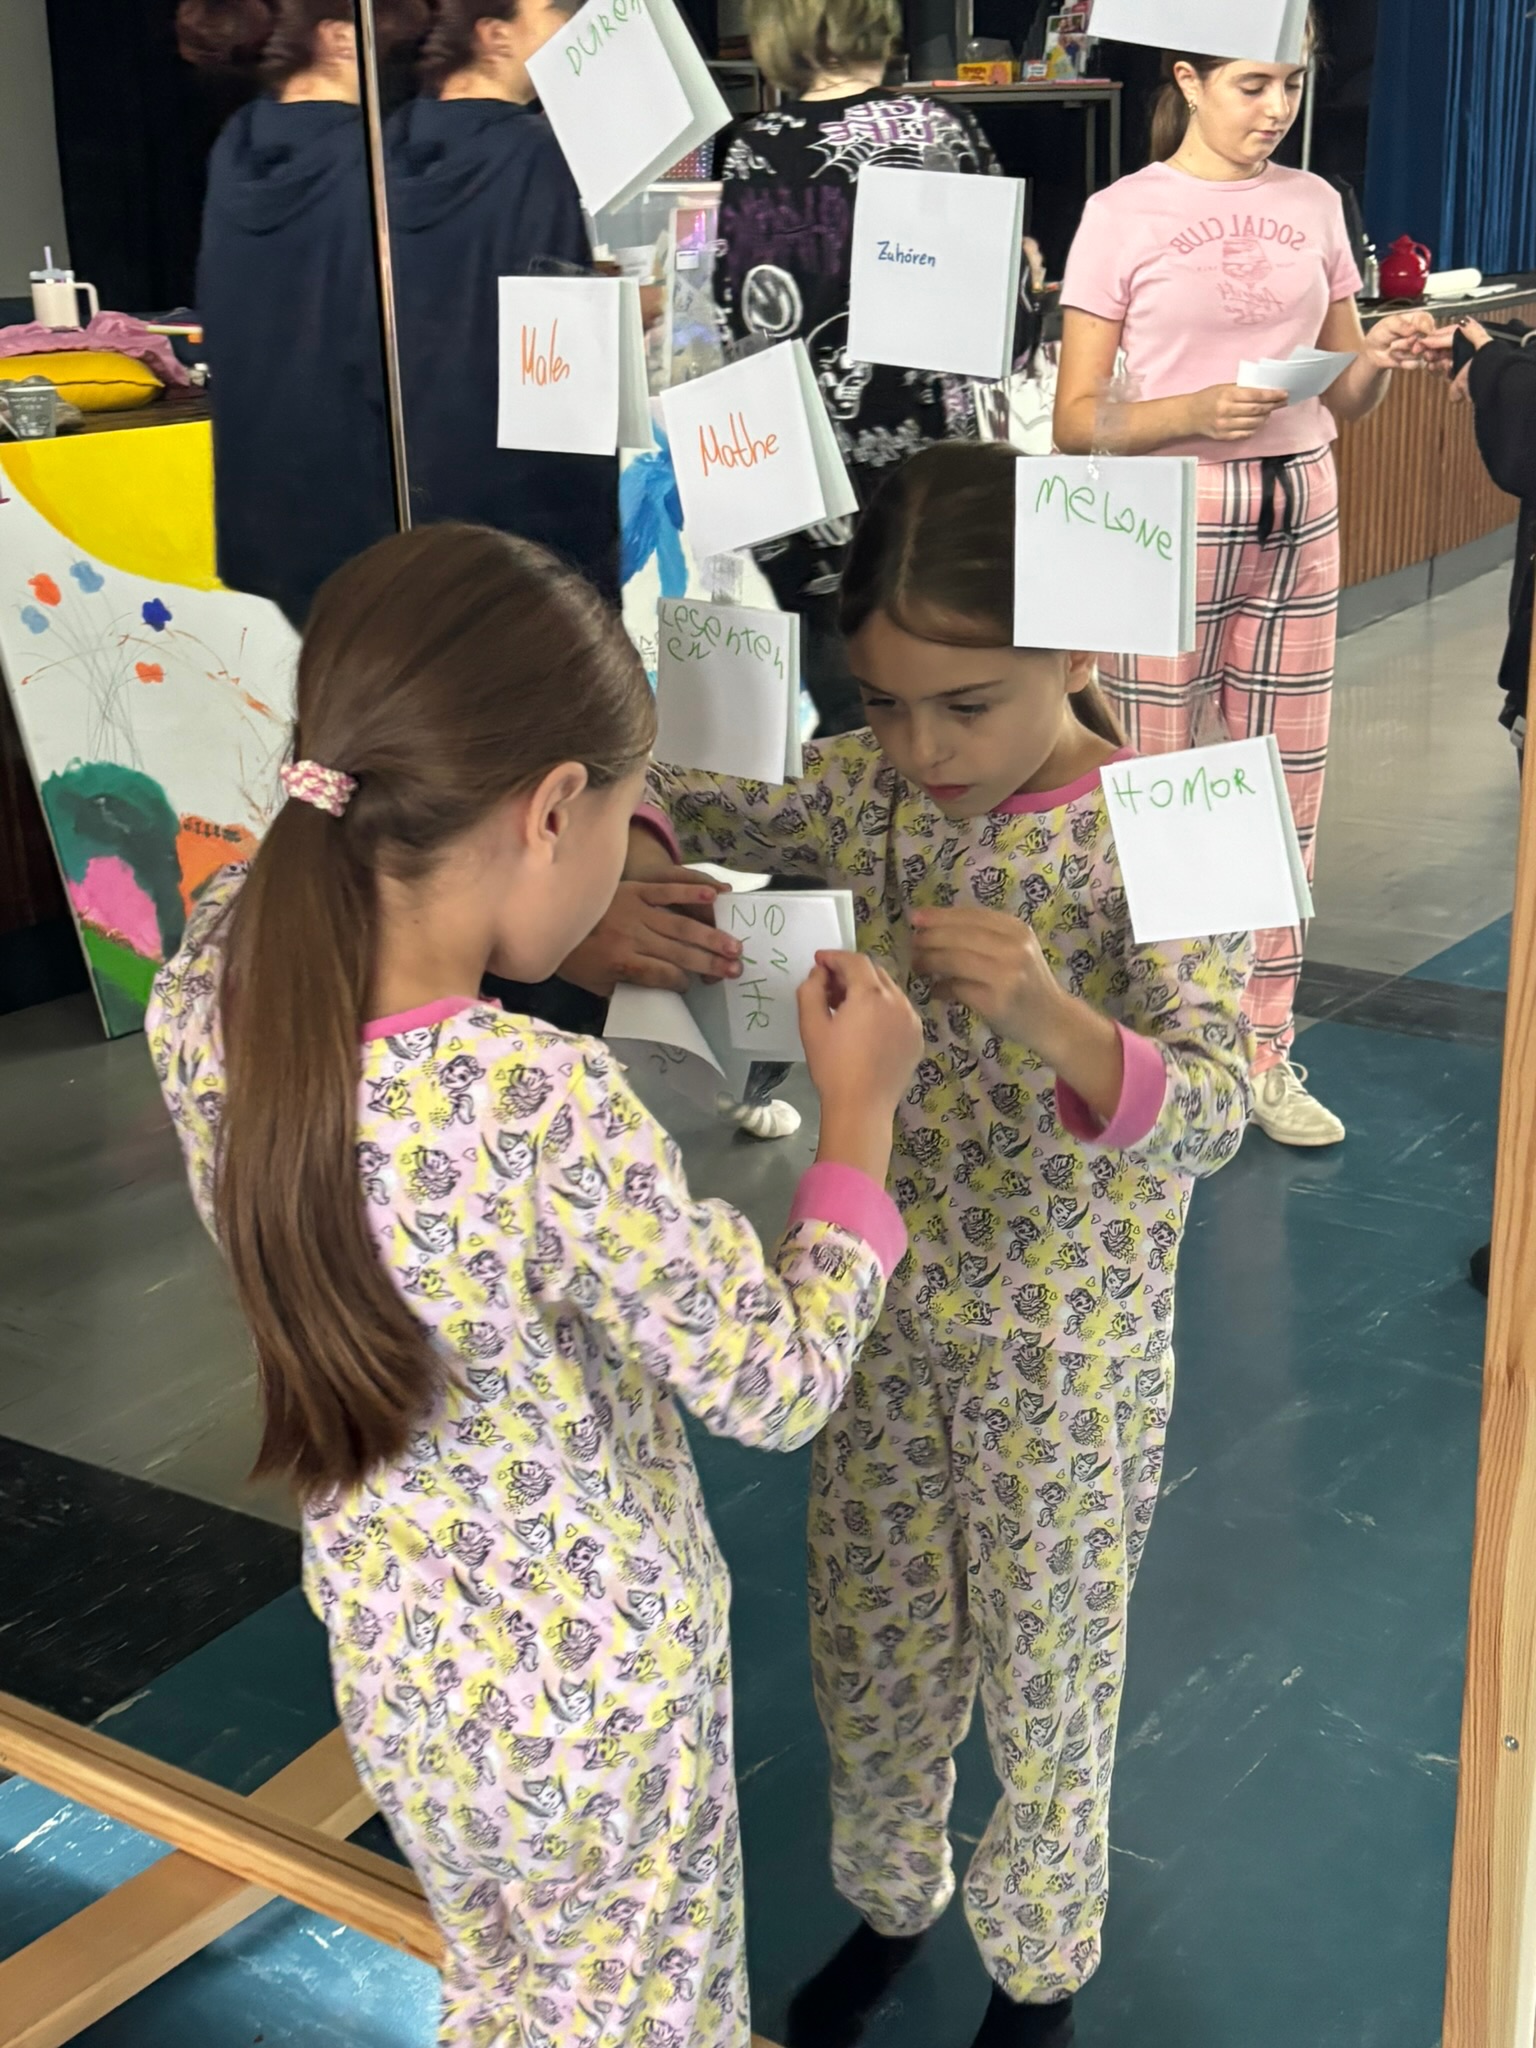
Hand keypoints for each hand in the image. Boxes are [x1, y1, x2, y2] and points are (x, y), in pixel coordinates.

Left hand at [561, 874, 742, 997]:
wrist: (543, 915)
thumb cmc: (570, 955)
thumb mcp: (592, 982)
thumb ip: (622, 989)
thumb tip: (651, 1000)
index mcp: (621, 962)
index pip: (662, 975)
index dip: (681, 983)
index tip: (695, 986)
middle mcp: (633, 937)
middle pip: (678, 952)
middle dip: (709, 963)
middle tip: (736, 970)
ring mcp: (635, 910)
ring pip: (680, 925)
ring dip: (710, 936)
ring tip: (734, 946)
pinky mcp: (635, 890)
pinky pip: (666, 890)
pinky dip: (690, 891)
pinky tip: (714, 895)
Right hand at [799, 952, 921, 1179]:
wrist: (862, 1108)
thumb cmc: (832, 1067)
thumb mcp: (811, 1026)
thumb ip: (811, 990)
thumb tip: (819, 974)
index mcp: (871, 995)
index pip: (854, 961)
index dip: (834, 956)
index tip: (819, 961)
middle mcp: (898, 1001)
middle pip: (874, 972)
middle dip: (850, 973)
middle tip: (829, 986)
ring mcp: (912, 1020)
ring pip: (889, 991)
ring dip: (868, 990)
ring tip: (847, 1009)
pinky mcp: (917, 1037)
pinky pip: (900, 1011)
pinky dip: (883, 1009)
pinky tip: (867, 1028)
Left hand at [909, 906, 1065, 1049]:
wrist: (1055, 1020)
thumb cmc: (1028, 983)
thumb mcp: (1015, 950)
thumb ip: (983, 937)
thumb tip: (932, 928)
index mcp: (1017, 929)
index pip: (971, 915)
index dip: (939, 915)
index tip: (915, 918)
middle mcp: (1014, 948)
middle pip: (959, 935)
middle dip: (929, 938)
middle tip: (911, 944)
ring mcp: (1006, 975)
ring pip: (955, 960)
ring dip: (930, 962)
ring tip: (917, 965)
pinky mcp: (996, 1001)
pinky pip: (957, 989)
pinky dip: (941, 988)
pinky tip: (933, 990)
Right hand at [1185, 383, 1289, 442]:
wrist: (1189, 415)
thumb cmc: (1208, 398)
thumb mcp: (1224, 387)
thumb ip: (1242, 389)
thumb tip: (1265, 391)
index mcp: (1228, 395)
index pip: (1256, 395)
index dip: (1272, 395)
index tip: (1284, 394)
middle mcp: (1227, 410)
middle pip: (1257, 410)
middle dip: (1273, 406)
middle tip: (1282, 402)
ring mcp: (1225, 425)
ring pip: (1254, 423)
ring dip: (1265, 417)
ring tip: (1269, 412)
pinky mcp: (1224, 436)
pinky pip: (1246, 434)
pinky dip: (1255, 428)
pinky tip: (1258, 422)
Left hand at [1361, 307, 1441, 371]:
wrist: (1374, 351)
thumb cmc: (1381, 333)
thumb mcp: (1388, 324)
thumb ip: (1401, 325)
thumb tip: (1413, 329)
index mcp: (1419, 319)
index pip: (1428, 321)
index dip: (1424, 328)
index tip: (1413, 332)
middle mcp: (1423, 333)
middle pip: (1424, 339)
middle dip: (1406, 343)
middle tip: (1393, 344)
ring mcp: (1422, 347)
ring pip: (1419, 353)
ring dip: (1402, 354)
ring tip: (1392, 349)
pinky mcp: (1418, 360)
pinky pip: (1416, 364)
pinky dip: (1404, 363)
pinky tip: (1396, 358)